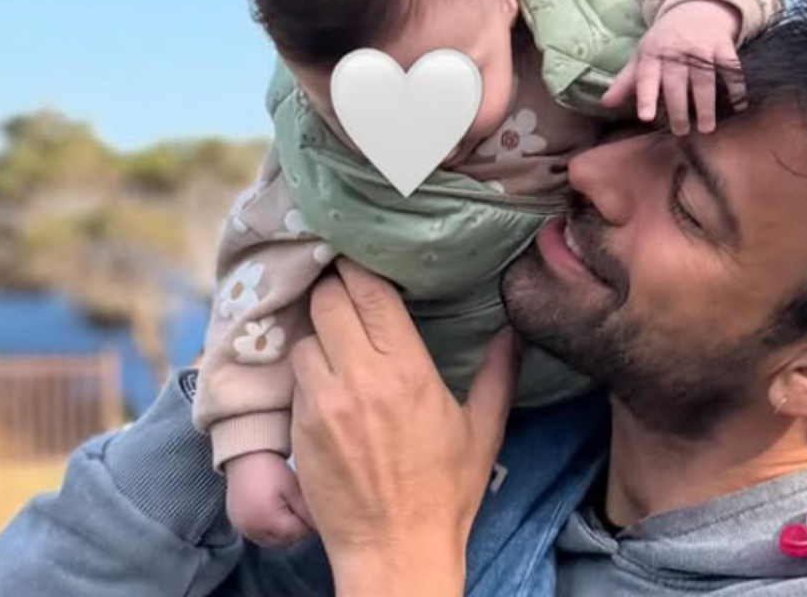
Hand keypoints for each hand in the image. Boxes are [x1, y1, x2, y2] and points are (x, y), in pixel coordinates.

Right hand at [225, 451, 314, 546]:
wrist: (245, 457)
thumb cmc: (273, 470)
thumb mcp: (294, 488)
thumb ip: (308, 511)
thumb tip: (324, 527)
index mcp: (268, 520)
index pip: (298, 533)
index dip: (309, 523)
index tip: (312, 509)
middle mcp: (252, 529)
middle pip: (285, 540)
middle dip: (297, 528)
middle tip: (301, 507)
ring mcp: (243, 528)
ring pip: (272, 541)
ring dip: (283, 531)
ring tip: (287, 508)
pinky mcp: (237, 524)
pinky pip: (258, 535)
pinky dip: (269, 529)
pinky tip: (274, 512)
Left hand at [290, 260, 519, 594]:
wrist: (395, 551)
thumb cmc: (444, 492)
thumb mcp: (483, 429)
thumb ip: (499, 372)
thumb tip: (513, 330)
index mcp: (407, 372)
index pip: (369, 292)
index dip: (360, 266)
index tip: (363, 256)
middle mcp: (359, 379)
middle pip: (327, 301)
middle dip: (335, 289)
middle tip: (347, 290)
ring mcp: (322, 403)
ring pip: (304, 336)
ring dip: (317, 331)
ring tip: (334, 338)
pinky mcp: (298, 428)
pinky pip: (294, 377)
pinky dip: (306, 368)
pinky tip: (323, 377)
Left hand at [602, 0, 744, 134]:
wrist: (694, 9)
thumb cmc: (663, 41)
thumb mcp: (642, 56)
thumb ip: (626, 81)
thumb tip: (606, 103)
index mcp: (652, 54)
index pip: (646, 77)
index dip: (646, 97)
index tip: (646, 116)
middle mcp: (676, 51)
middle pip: (676, 83)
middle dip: (678, 109)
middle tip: (680, 131)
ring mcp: (701, 47)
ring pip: (704, 80)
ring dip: (706, 105)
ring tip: (706, 128)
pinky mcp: (722, 45)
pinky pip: (730, 68)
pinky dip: (736, 87)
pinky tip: (738, 106)